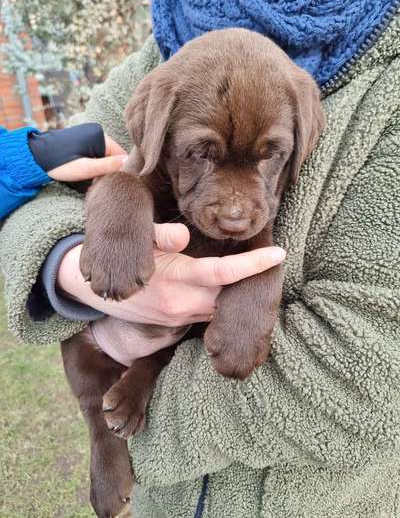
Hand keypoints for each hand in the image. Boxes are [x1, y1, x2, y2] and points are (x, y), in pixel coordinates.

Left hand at [47, 135, 127, 180]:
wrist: (36, 156)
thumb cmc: (60, 163)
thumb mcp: (86, 169)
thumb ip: (108, 166)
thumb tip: (127, 162)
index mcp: (100, 135)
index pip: (121, 155)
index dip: (117, 170)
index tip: (108, 180)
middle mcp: (97, 130)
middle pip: (113, 155)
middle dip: (107, 169)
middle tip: (95, 179)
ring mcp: (89, 132)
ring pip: (104, 155)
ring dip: (99, 167)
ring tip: (87, 175)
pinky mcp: (82, 137)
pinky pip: (95, 152)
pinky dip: (92, 162)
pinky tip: (83, 168)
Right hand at [57, 223, 285, 326]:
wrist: (93, 289)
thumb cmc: (121, 257)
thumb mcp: (137, 241)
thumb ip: (160, 236)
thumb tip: (183, 236)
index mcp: (175, 280)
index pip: (223, 273)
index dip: (253, 265)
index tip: (279, 253)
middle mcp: (180, 305)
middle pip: (229, 296)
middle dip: (253, 283)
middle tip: (274, 262)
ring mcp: (178, 318)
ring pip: (218, 309)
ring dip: (237, 295)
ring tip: (257, 273)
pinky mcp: (175, 324)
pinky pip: (206, 314)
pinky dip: (220, 302)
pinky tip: (228, 289)